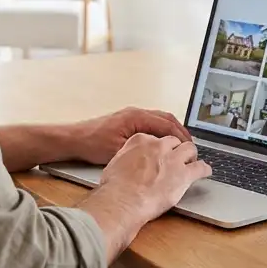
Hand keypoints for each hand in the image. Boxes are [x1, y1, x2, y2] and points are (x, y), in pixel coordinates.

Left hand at [69, 106, 189, 164]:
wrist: (75, 139)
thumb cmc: (93, 144)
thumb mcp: (120, 150)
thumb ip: (141, 150)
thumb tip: (161, 155)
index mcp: (136, 117)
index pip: (166, 125)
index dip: (180, 137)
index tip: (190, 147)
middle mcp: (136, 112)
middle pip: (167, 118)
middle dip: (180, 132)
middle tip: (191, 146)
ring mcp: (132, 115)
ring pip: (160, 119)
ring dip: (172, 130)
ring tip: (181, 145)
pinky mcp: (128, 120)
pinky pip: (151, 122)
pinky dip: (162, 131)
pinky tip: (164, 143)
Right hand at [98, 134, 211, 221]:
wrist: (123, 200)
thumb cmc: (115, 187)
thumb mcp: (115, 164)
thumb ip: (126, 158)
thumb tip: (127, 164)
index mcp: (141, 141)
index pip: (155, 139)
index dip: (159, 148)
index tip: (160, 154)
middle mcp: (159, 146)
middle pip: (173, 142)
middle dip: (176, 149)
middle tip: (177, 157)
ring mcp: (173, 159)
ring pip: (189, 149)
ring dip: (191, 155)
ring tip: (192, 161)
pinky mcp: (184, 175)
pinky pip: (200, 168)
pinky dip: (205, 169)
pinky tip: (206, 172)